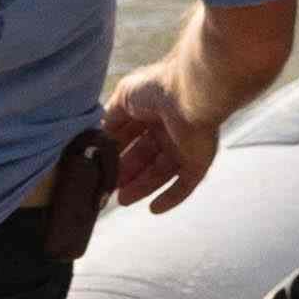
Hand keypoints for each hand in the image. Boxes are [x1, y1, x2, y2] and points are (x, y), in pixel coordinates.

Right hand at [93, 80, 223, 219]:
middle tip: (109, 188)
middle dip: (127, 173)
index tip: (100, 166)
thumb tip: (99, 134)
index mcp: (151, 111)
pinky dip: (171, 198)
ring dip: (142, 187)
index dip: (116, 152)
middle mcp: (168, 129)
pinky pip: (185, 184)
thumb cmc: (156, 89)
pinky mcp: (199, 161)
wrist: (190, 95)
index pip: (131, 137)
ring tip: (123, 200)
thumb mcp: (123, 96)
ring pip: (160, 173)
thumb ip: (111, 116)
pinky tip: (154, 209)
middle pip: (144, 158)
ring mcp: (185, 146)